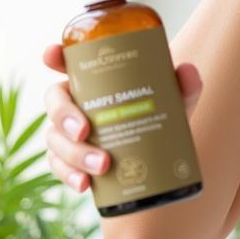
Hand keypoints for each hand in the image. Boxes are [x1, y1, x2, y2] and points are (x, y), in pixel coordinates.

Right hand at [41, 43, 202, 193]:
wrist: (162, 154)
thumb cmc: (161, 113)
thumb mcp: (176, 99)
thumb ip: (184, 85)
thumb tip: (187, 70)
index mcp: (96, 79)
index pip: (70, 63)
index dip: (55, 56)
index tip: (52, 54)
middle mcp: (78, 102)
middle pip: (55, 101)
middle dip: (64, 116)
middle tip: (86, 130)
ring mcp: (70, 132)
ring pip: (55, 138)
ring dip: (74, 153)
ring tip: (102, 165)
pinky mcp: (71, 160)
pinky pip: (58, 167)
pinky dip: (69, 176)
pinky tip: (85, 184)